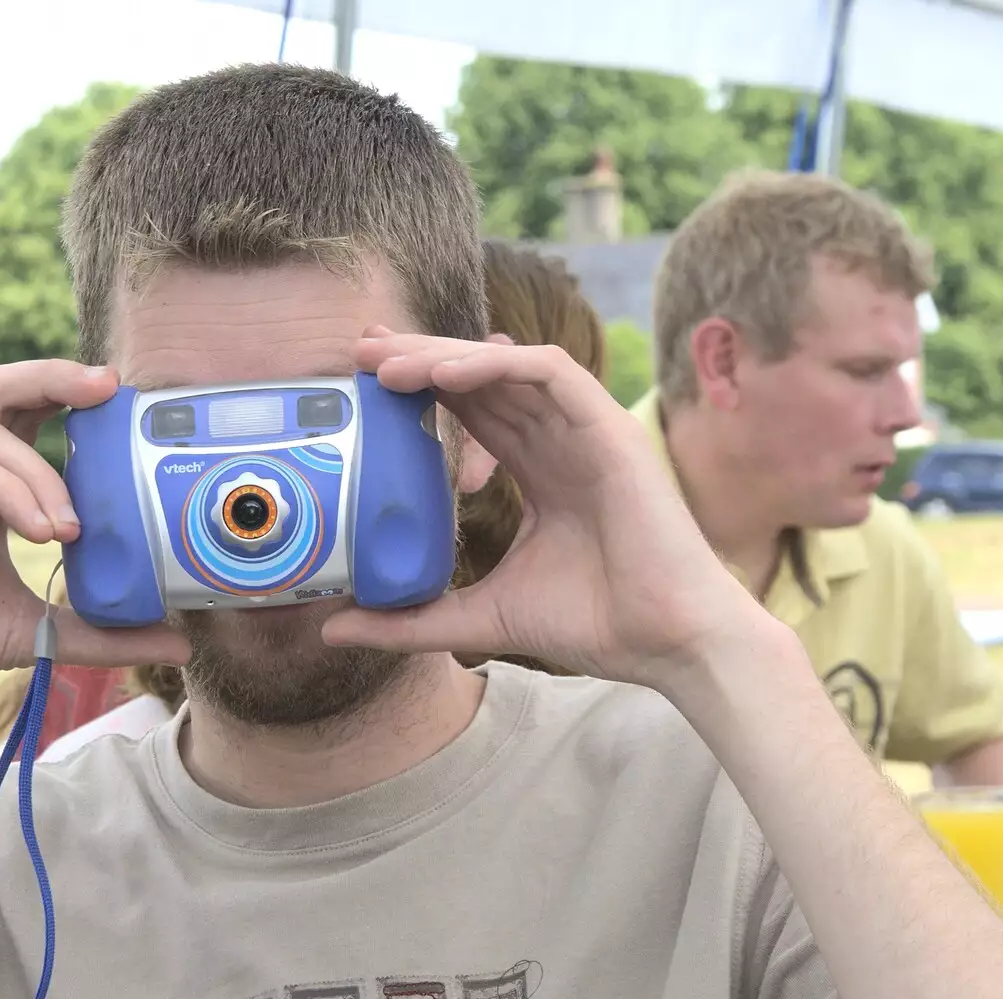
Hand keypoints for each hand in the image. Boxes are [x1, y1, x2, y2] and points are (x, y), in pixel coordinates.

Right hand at [0, 360, 189, 735]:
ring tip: (72, 532)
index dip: (70, 398)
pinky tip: (40, 531)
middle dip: (52, 376)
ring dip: (40, 473)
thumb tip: (179, 638)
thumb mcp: (33, 636)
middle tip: (108, 387)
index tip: (125, 404)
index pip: (26, 419)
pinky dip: (6, 488)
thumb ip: (100, 631)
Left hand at [321, 330, 770, 691]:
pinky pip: (549, 372)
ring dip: (446, 356)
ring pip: (507, 367)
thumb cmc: (594, 626)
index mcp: (539, 472)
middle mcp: (560, 441)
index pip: (472, 411)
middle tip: (360, 349)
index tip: (363, 382)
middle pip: (481, 379)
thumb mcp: (479, 618)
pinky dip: (497, 365)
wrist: (667, 644)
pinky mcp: (610, 427)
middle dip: (420, 357)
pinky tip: (447, 373)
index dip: (420, 387)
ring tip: (387, 364)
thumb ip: (410, 619)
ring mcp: (587, 430)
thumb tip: (336, 630)